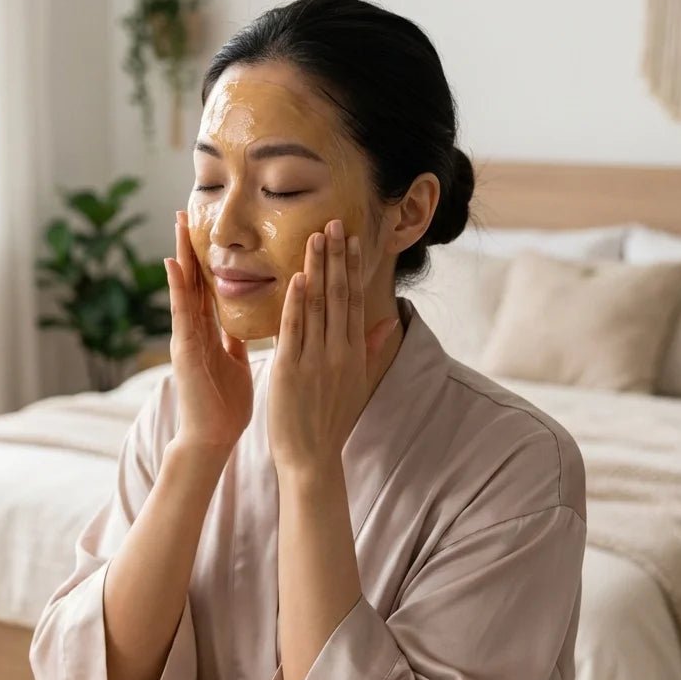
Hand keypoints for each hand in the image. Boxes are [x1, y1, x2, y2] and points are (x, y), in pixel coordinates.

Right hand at [164, 210, 252, 454]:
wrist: (212, 439)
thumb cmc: (225, 407)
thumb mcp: (236, 364)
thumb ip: (235, 341)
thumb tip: (245, 322)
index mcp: (211, 333)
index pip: (210, 288)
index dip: (209, 260)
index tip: (208, 231)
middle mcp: (195, 331)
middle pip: (194, 281)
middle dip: (190, 248)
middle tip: (186, 212)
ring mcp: (186, 339)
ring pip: (184, 290)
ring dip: (180, 256)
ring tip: (177, 225)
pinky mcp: (184, 351)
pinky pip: (181, 314)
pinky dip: (177, 289)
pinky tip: (173, 264)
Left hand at [268, 218, 398, 479]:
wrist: (311, 456)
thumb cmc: (330, 420)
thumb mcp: (357, 382)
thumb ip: (370, 348)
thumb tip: (389, 322)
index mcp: (353, 352)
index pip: (353, 300)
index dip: (352, 268)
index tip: (351, 239)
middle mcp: (338, 352)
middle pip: (339, 295)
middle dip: (336, 257)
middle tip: (334, 222)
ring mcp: (315, 360)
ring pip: (318, 306)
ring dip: (318, 269)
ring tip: (316, 237)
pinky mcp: (291, 370)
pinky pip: (295, 330)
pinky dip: (297, 303)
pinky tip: (299, 277)